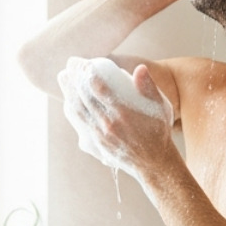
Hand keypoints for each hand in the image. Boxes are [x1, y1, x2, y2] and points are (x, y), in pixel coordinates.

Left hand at [61, 63, 177, 180]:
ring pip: (77, 110)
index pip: (99, 88)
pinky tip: (69, 101)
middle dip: (74, 78)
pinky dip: (72, 110)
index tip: (83, 61)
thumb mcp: (161, 108)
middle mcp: (108, 125)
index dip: (88, 72)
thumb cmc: (158, 132)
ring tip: (64, 78)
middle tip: (69, 64)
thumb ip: (149, 88)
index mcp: (124, 113)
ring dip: (68, 92)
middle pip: (84, 97)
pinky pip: (79, 124)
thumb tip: (140, 68)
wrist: (154, 163)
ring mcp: (99, 136)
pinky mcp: (95, 144)